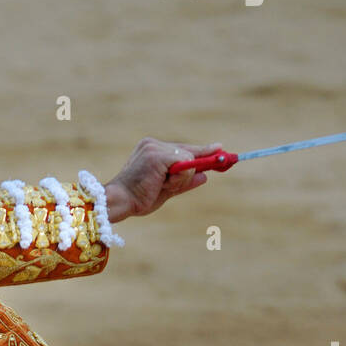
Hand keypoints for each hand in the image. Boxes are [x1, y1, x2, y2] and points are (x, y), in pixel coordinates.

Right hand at [104, 138, 222, 221]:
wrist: (119, 202)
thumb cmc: (137, 199)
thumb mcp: (166, 190)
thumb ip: (184, 182)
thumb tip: (205, 176)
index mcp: (151, 150)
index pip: (182, 150)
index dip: (202, 152)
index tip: (220, 149)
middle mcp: (153, 144)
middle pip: (187, 150)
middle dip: (203, 159)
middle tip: (225, 157)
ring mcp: (154, 147)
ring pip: (187, 157)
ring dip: (183, 176)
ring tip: (163, 186)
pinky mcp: (157, 155)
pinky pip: (184, 163)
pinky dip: (180, 176)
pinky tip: (164, 183)